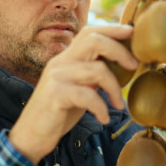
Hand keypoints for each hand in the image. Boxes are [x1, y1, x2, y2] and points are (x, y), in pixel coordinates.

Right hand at [9, 24, 137, 162]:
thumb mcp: (79, 88)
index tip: (131, 32)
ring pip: (97, 70)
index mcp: (66, 58)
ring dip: (115, 89)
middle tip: (134, 66)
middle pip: (94, 41)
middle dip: (119, 51)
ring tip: (118, 105)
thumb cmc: (59, 113)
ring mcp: (57, 77)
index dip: (111, 29)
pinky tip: (104, 119)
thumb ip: (93, 74)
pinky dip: (101, 108)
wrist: (31, 136)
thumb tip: (122, 64)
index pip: (89, 33)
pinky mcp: (56, 95)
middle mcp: (60, 62)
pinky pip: (88, 95)